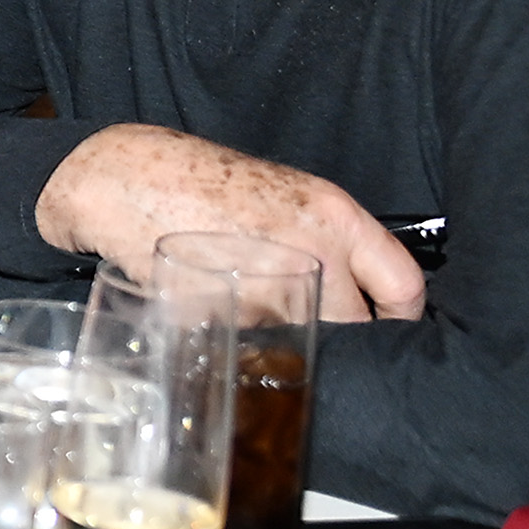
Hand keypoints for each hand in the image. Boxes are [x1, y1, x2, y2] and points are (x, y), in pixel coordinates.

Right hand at [36, 125, 428, 321]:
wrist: (125, 176)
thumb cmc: (202, 184)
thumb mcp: (286, 198)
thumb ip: (328, 243)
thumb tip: (358, 300)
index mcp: (334, 217)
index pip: (403, 285)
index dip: (402, 321)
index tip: (389, 331)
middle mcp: (310, 250)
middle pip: (355, 328)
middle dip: (337, 340)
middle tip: (317, 341)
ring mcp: (266, 286)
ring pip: (303, 347)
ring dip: (287, 350)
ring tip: (261, 335)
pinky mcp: (221, 315)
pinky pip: (249, 351)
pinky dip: (240, 350)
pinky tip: (221, 328)